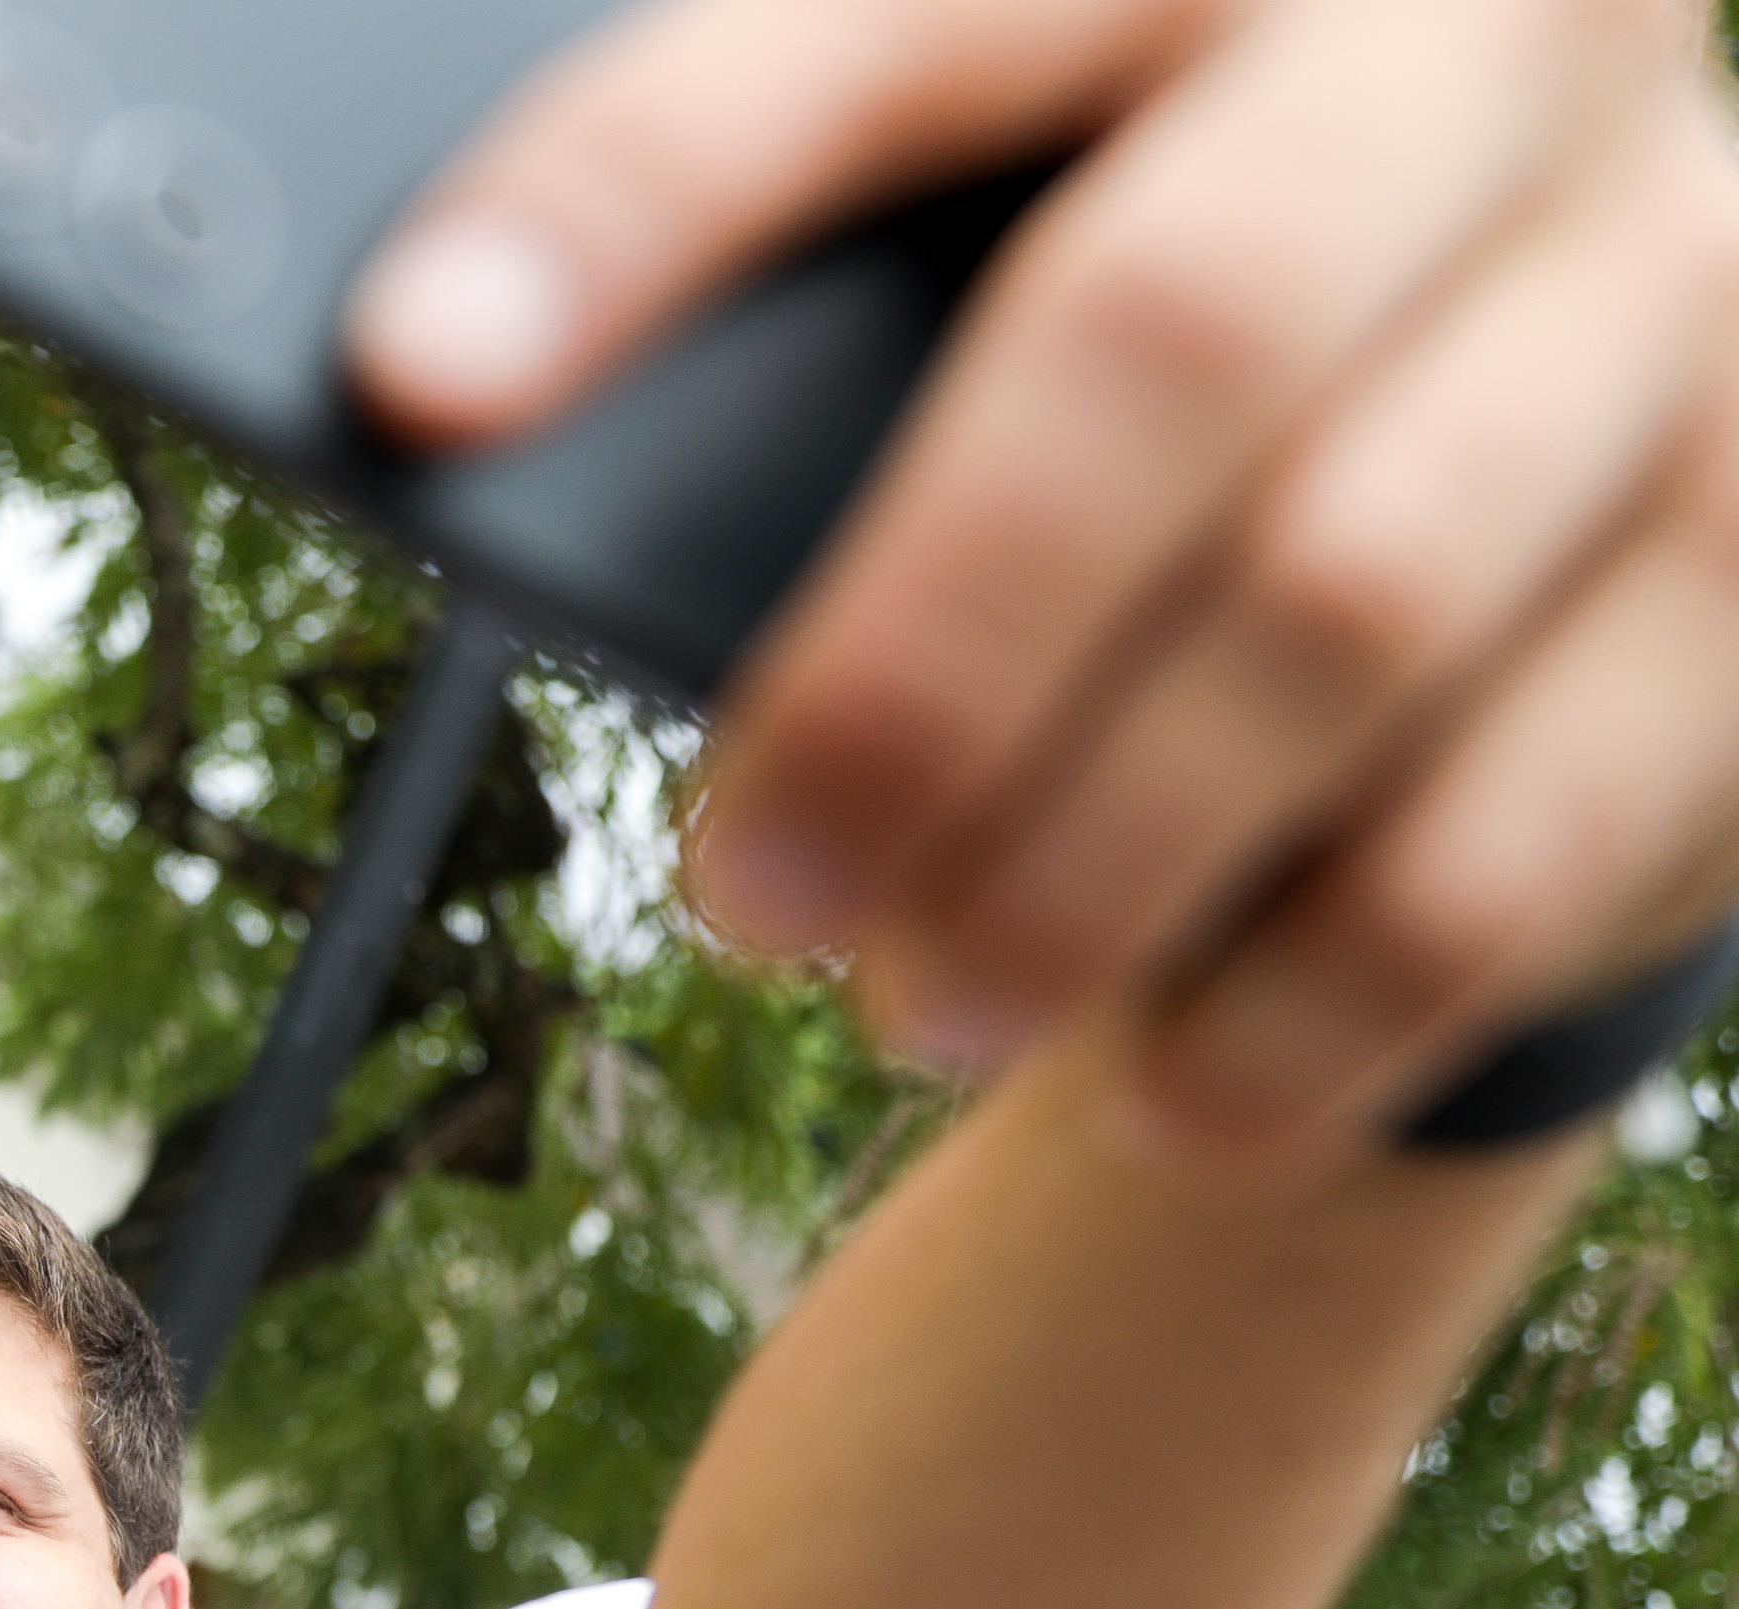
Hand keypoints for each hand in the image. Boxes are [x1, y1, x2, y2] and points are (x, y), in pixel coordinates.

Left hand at [349, 0, 1738, 1169]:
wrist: (1535, 383)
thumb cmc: (1151, 315)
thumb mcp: (988, 230)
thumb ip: (797, 288)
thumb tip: (450, 410)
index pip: (896, 25)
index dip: (644, 191)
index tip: (414, 374)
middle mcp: (1489, 65)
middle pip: (1168, 336)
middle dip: (910, 662)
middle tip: (747, 888)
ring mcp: (1672, 316)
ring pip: (1349, 610)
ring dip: (1082, 868)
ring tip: (915, 999)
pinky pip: (1515, 837)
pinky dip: (1296, 1006)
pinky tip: (1157, 1085)